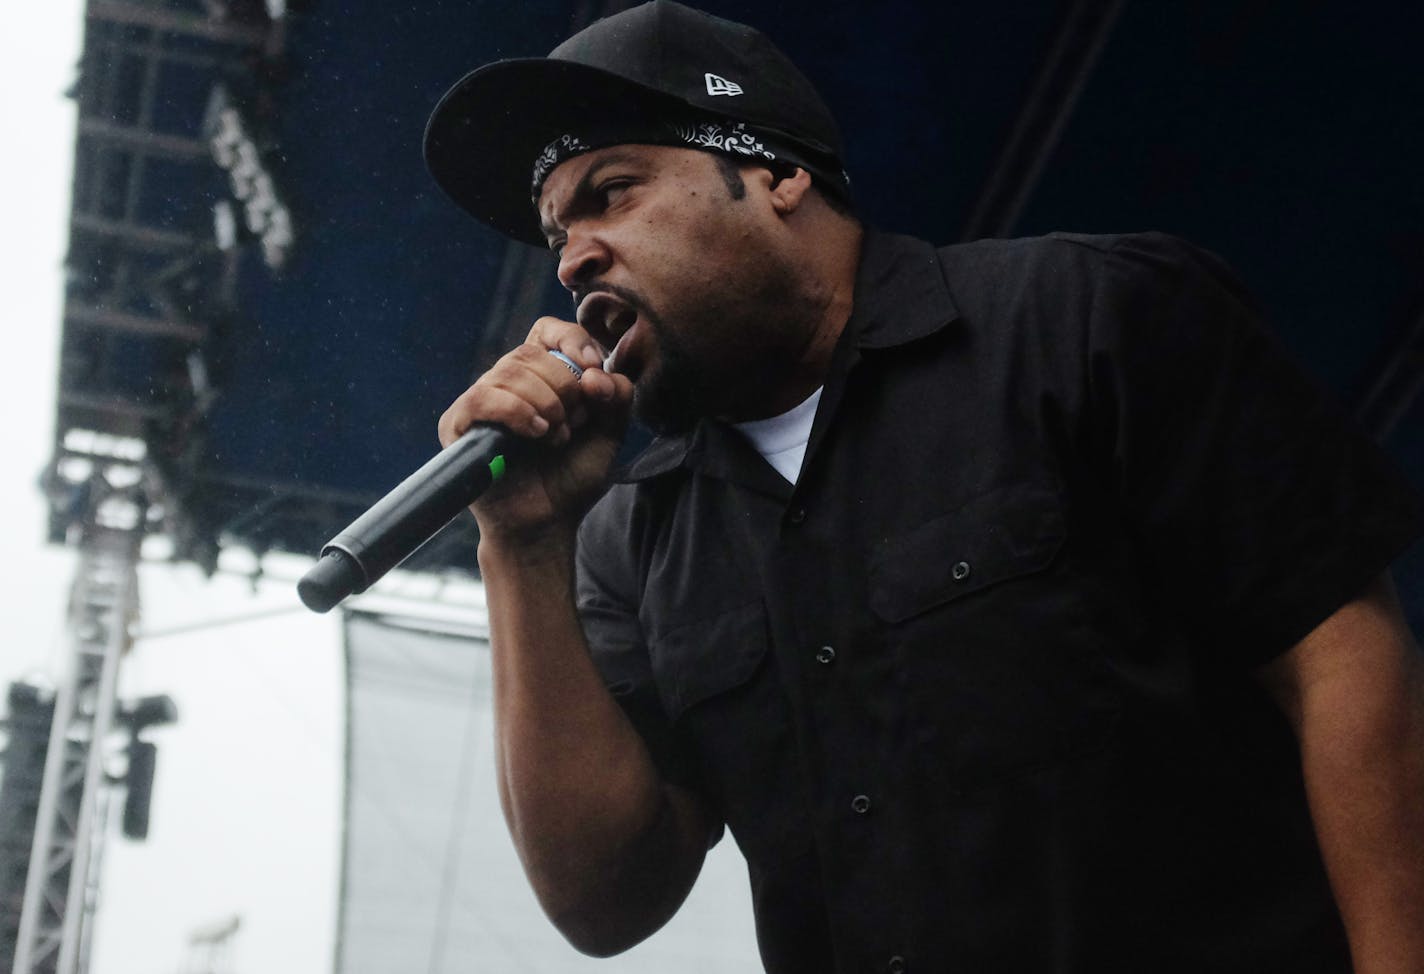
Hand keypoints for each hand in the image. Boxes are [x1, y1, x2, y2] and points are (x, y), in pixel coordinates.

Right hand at [438, 317, 633, 543]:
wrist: (546, 524)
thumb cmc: (571, 478)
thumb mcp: (609, 433)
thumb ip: (616, 395)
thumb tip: (594, 373)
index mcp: (539, 377)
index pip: (547, 330)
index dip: (572, 340)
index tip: (592, 368)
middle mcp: (506, 383)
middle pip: (532, 352)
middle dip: (564, 387)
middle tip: (573, 425)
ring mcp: (479, 402)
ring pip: (510, 370)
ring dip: (545, 404)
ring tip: (555, 438)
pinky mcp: (458, 424)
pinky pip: (484, 397)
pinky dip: (517, 411)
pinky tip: (537, 433)